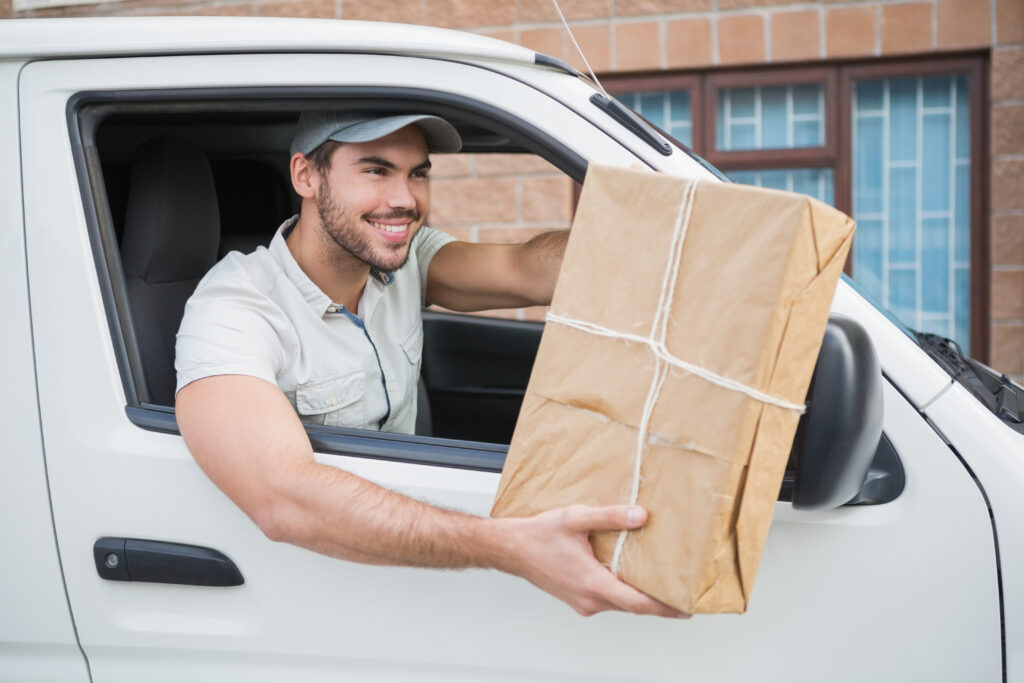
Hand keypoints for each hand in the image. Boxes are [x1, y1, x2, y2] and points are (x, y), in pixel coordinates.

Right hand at [499, 504, 689, 618]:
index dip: (664, 608)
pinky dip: (620, 590)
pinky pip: (606, 599)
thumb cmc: (539, 535)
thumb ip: (610, 517)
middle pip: (632, 606)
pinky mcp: (577, 599)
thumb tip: (641, 516)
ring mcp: (582, 602)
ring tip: (657, 581)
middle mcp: (589, 599)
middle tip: (679, 593)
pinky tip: (626, 574)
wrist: (511, 548)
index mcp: (592, 583)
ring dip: (638, 595)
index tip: (684, 609)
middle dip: (657, 601)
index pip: (637, 603)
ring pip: (619, 603)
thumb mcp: (576, 519)